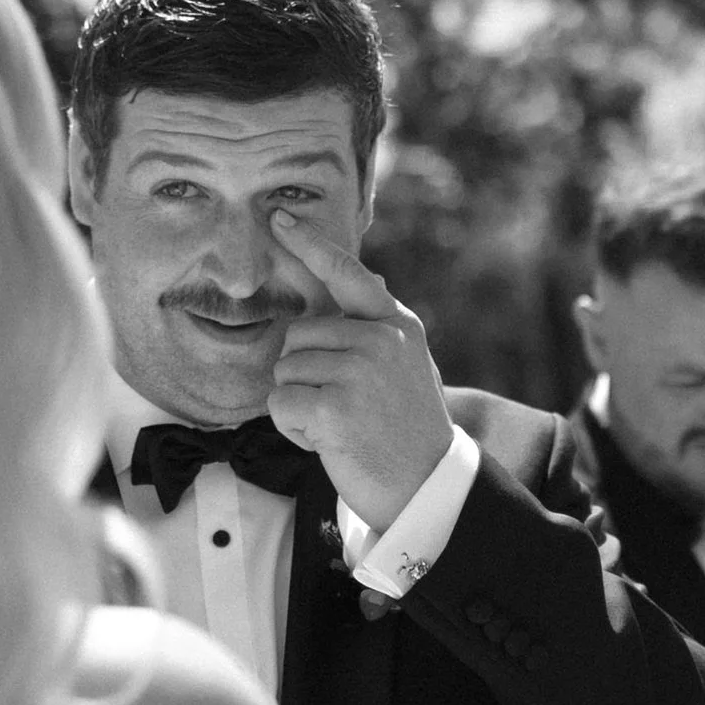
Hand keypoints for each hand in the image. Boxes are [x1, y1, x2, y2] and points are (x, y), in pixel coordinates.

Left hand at [267, 217, 455, 533]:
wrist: (426, 486)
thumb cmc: (407, 428)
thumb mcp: (407, 364)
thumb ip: (380, 325)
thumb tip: (373, 276)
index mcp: (396, 324)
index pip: (346, 274)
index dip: (309, 245)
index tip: (277, 218)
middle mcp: (380, 339)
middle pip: (297, 335)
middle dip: (304, 374)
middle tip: (343, 407)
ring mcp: (359, 371)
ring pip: (284, 370)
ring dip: (299, 404)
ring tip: (340, 425)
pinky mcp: (335, 407)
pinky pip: (279, 403)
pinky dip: (292, 429)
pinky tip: (328, 441)